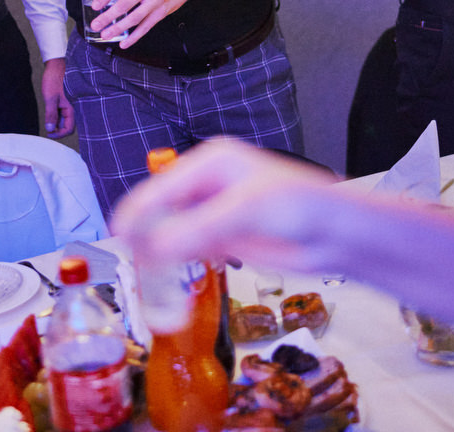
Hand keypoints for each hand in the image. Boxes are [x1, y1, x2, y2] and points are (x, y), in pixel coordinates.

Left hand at [40, 58, 72, 136]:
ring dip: (56, 120)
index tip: (48, 133)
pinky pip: (63, 111)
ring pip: (64, 118)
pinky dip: (57, 113)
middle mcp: (74, 108)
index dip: (59, 134)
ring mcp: (70, 104)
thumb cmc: (54, 79)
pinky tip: (51, 106)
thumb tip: (50, 129)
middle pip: (67, 125)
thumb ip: (51, 114)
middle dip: (57, 127)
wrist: (56, 64)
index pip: (69, 129)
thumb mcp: (50, 98)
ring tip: (48, 110)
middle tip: (47, 124)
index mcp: (72, 108)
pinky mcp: (67, 100)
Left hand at [87, 0, 192, 46]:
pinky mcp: (162, 12)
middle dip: (108, 16)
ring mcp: (157, 0)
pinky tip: (124, 43)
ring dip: (118, 28)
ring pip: (135, 18)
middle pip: (124, 4)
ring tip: (106, 34)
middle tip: (96, 25)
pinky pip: (146, 27)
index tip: (95, 6)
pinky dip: (134, 37)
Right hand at [111, 138, 340, 271]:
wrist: (334, 234)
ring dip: (157, 260)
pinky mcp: (219, 240)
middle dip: (146, 240)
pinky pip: (184, 253)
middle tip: (139, 271)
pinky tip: (169, 290)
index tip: (119, 239)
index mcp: (208, 163)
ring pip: (168, 236)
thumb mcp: (247, 210)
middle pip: (158, 212)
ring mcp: (210, 215)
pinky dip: (174, 271)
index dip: (137, 213)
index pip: (159, 187)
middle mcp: (204, 186)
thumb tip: (153, 248)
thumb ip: (200, 228)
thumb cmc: (300, 205)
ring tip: (151, 287)